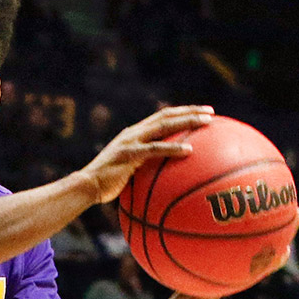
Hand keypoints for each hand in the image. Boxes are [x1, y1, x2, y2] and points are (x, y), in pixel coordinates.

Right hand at [79, 106, 213, 202]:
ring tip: (207, 123)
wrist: (86, 187)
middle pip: (165, 116)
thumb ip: (145, 168)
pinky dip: (172, 148)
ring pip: (163, 126)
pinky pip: (155, 149)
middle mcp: (133, 133)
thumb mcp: (129, 172)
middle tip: (211, 112)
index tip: (203, 113)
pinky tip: (189, 150)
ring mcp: (130, 142)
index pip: (161, 117)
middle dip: (190, 111)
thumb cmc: (108, 184)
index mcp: (134, 134)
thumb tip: (166, 178)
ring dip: (187, 122)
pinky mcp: (127, 154)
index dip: (182, 112)